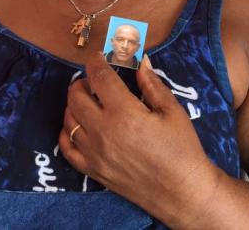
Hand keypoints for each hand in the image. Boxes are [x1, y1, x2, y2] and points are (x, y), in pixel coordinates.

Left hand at [58, 52, 220, 226]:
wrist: (181, 191)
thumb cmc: (181, 148)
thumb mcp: (172, 111)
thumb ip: (152, 84)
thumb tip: (141, 61)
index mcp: (124, 113)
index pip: (100, 78)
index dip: (96, 62)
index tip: (98, 57)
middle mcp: (103, 131)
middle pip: (76, 96)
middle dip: (81, 82)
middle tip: (93, 80)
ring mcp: (94, 153)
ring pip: (69, 120)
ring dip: (74, 104)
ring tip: (87, 100)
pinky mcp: (92, 170)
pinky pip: (67, 148)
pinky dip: (67, 132)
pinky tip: (77, 126)